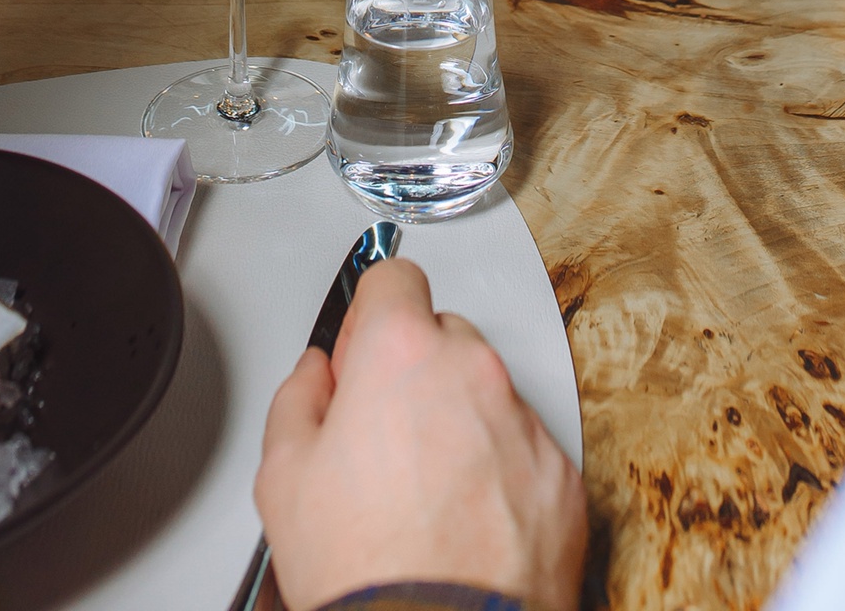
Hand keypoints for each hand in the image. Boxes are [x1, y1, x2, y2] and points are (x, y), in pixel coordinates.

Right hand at [255, 258, 586, 610]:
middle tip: (384, 436)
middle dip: (415, 370)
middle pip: (444, 334)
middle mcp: (475, 371)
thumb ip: (297, 396)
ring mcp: (525, 422)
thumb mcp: (282, 475)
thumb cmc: (366, 567)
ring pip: (487, 393)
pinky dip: (500, 472)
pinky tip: (466, 522)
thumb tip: (315, 377)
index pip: (394, 278)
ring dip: (461, 420)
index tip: (362, 351)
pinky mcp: (561, 476)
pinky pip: (524, 450)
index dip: (369, 316)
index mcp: (404, 352)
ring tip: (424, 494)